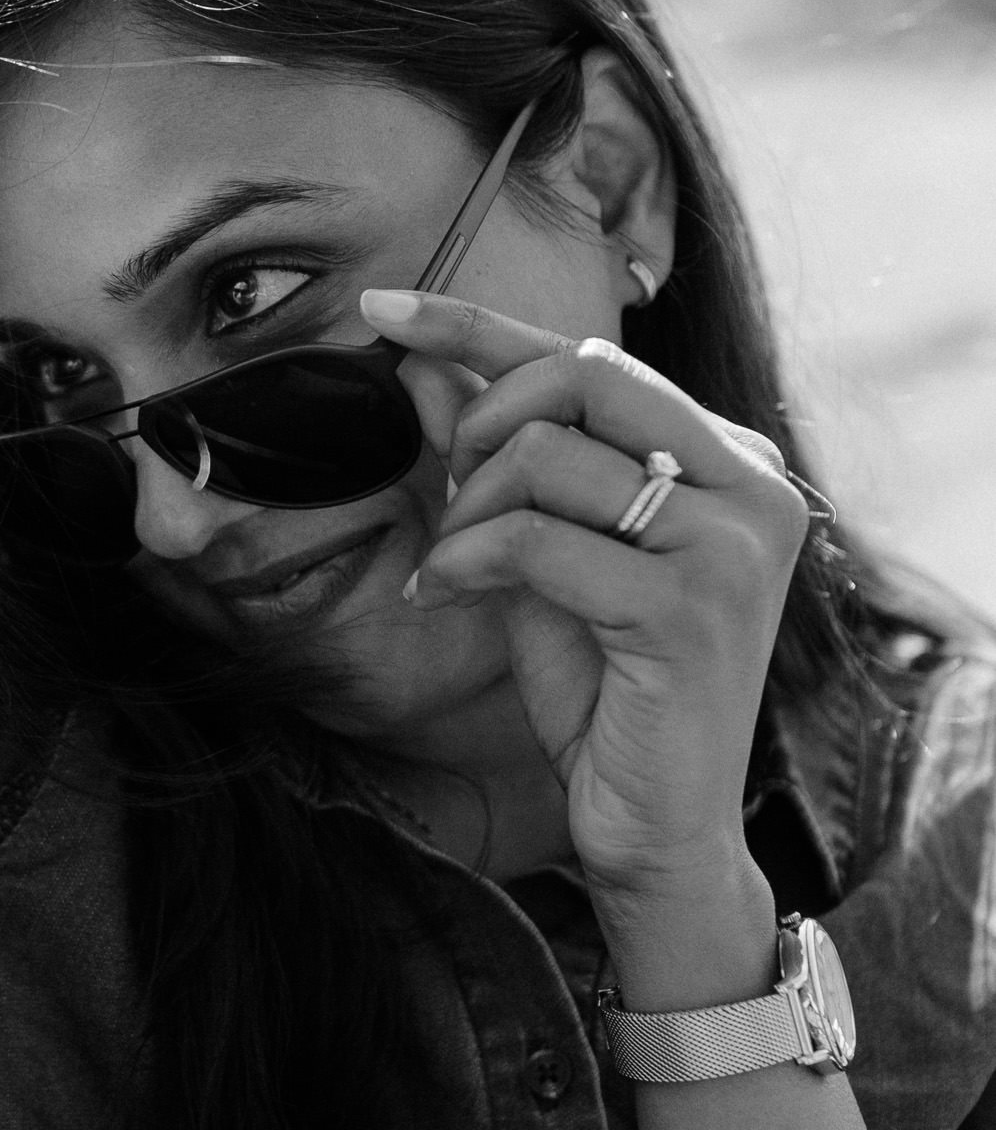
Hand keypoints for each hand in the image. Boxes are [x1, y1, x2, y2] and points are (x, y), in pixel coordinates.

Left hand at [360, 288, 811, 905]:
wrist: (653, 821)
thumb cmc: (602, 687)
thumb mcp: (534, 554)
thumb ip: (493, 461)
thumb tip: (424, 366)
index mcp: (723, 457)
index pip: (589, 355)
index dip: (476, 324)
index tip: (380, 308)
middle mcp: (749, 483)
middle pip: (581, 372)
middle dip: (483, 424)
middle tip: (450, 501)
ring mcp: (733, 541)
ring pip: (546, 454)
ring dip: (466, 512)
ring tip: (455, 568)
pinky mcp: (692, 605)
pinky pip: (532, 539)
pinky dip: (466, 560)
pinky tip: (448, 594)